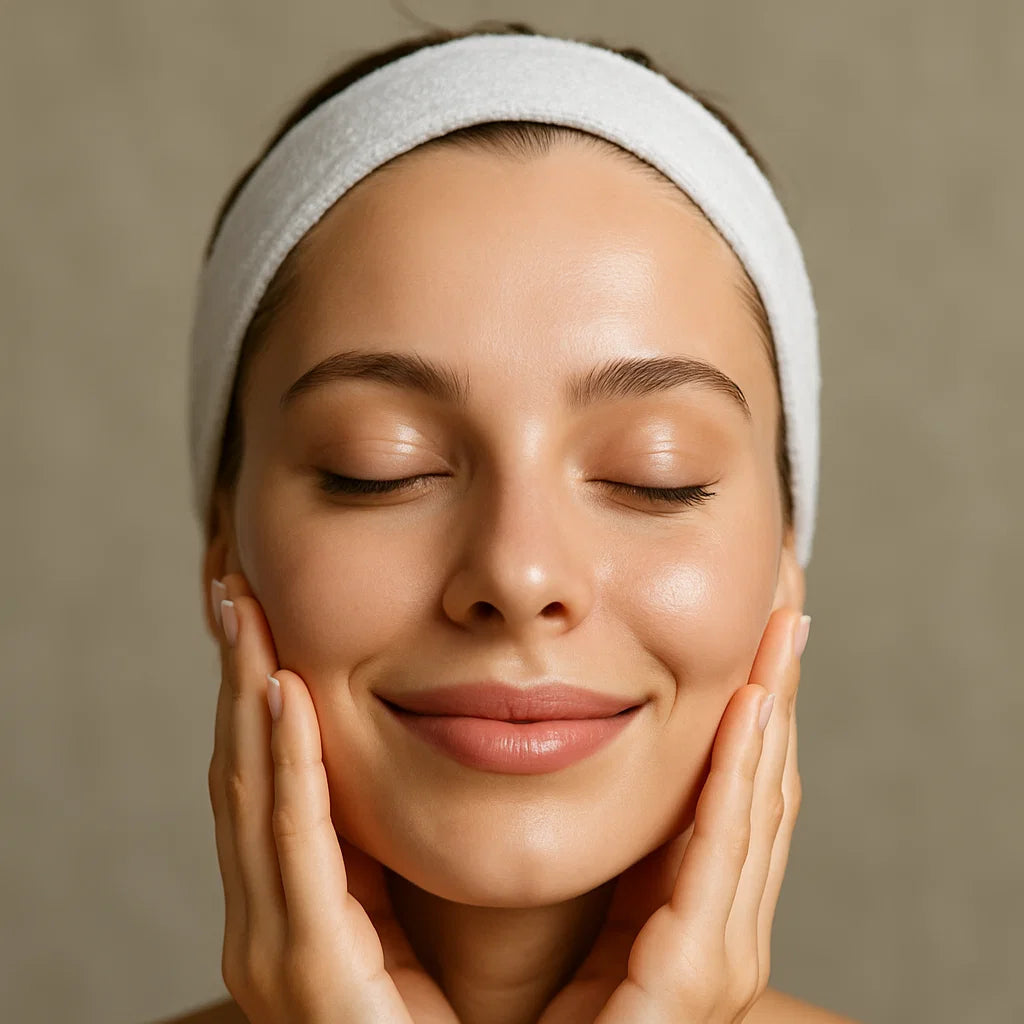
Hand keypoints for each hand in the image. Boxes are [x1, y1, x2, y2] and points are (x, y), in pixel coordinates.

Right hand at [206, 572, 459, 1023]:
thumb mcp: (415, 917)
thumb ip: (394, 856)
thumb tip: (422, 751)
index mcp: (299, 910)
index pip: (268, 780)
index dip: (257, 696)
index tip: (261, 618)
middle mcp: (270, 927)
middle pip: (246, 773)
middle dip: (236, 678)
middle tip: (234, 590)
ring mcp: (279, 953)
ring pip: (253, 794)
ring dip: (245, 698)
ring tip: (245, 614)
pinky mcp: (311, 975)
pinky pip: (295, 847)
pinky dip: (283, 767)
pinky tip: (279, 692)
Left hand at [539, 607, 806, 1023]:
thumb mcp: (563, 916)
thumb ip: (575, 852)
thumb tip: (536, 744)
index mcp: (687, 917)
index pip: (732, 796)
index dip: (750, 714)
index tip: (755, 639)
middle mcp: (717, 933)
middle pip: (760, 788)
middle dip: (776, 696)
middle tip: (786, 608)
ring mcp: (716, 958)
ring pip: (756, 805)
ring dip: (772, 711)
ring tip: (783, 630)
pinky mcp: (693, 978)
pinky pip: (719, 851)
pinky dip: (739, 775)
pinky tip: (751, 706)